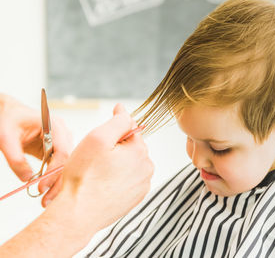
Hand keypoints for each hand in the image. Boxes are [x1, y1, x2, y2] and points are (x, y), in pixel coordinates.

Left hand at [0, 93, 72, 206]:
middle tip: (47, 200)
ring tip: (47, 199)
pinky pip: (58, 166)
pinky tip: (48, 191)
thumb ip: (15, 159)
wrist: (8, 113)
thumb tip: (27, 180)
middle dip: (58, 181)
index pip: (62, 151)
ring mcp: (61, 141)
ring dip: (57, 182)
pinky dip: (53, 179)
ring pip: (65, 166)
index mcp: (54, 125)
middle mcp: (63, 133)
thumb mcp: (6, 138)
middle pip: (67, 161)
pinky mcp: (56, 149)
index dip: (54, 171)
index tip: (42, 187)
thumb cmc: (8, 119)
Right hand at [55, 103, 153, 231]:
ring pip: (129, 163)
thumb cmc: (85, 177)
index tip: (101, 136)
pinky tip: (102, 184)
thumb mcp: (98, 138)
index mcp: (140, 151)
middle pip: (130, 146)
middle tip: (94, 159)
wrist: (78, 213)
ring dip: (116, 163)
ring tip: (97, 173)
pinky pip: (127, 179)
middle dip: (114, 148)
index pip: (130, 128)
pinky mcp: (136, 197)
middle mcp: (146, 168)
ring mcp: (142, 185)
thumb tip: (124, 111)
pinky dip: (116, 178)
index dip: (113, 129)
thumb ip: (117, 121)